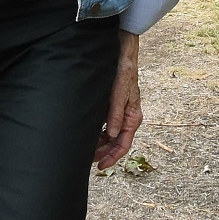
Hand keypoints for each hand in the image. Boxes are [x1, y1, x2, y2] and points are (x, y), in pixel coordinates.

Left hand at [94, 30, 141, 169]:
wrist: (123, 53)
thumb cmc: (124, 70)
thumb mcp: (119, 91)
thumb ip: (115, 112)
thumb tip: (113, 134)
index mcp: (133, 116)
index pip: (124, 144)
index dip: (112, 157)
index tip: (100, 166)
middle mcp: (127, 118)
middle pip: (116, 144)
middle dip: (103, 153)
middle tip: (87, 160)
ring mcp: (120, 114)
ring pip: (110, 137)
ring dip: (99, 145)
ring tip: (85, 150)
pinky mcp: (113, 108)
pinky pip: (107, 127)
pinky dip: (98, 134)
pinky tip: (88, 135)